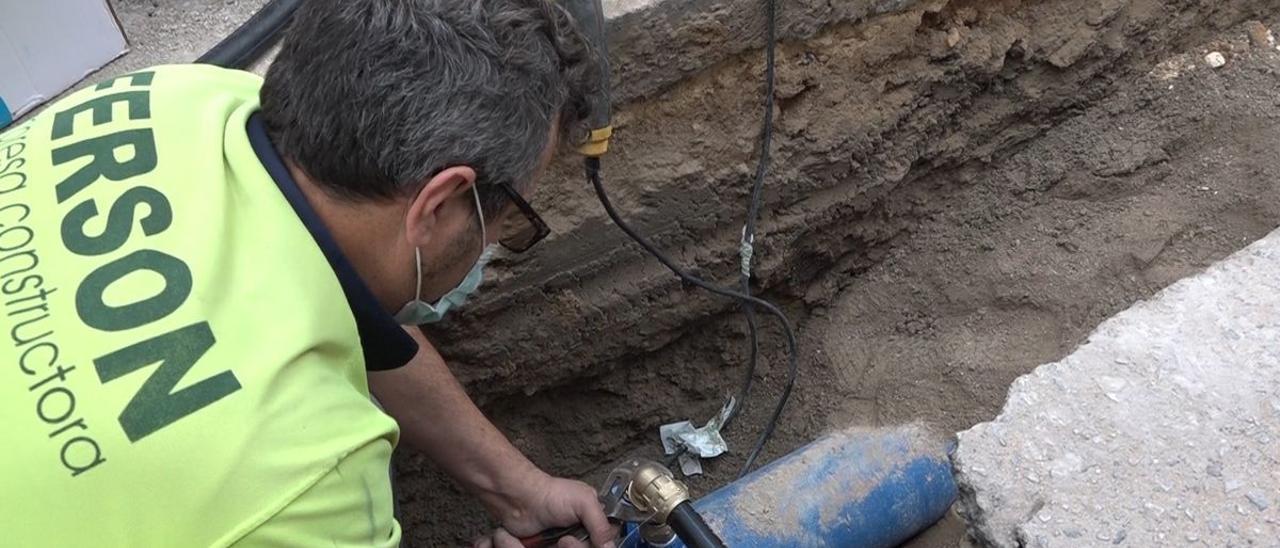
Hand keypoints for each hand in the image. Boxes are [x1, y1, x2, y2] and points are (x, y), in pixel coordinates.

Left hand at [472, 472, 617, 547]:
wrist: (522, 502)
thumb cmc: (551, 494)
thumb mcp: (584, 502)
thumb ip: (601, 523)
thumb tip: (609, 546)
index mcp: (596, 515)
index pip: (610, 537)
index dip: (604, 542)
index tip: (595, 540)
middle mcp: (585, 529)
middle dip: (583, 547)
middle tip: (568, 539)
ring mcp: (571, 540)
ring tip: (560, 541)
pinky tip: (553, 544)